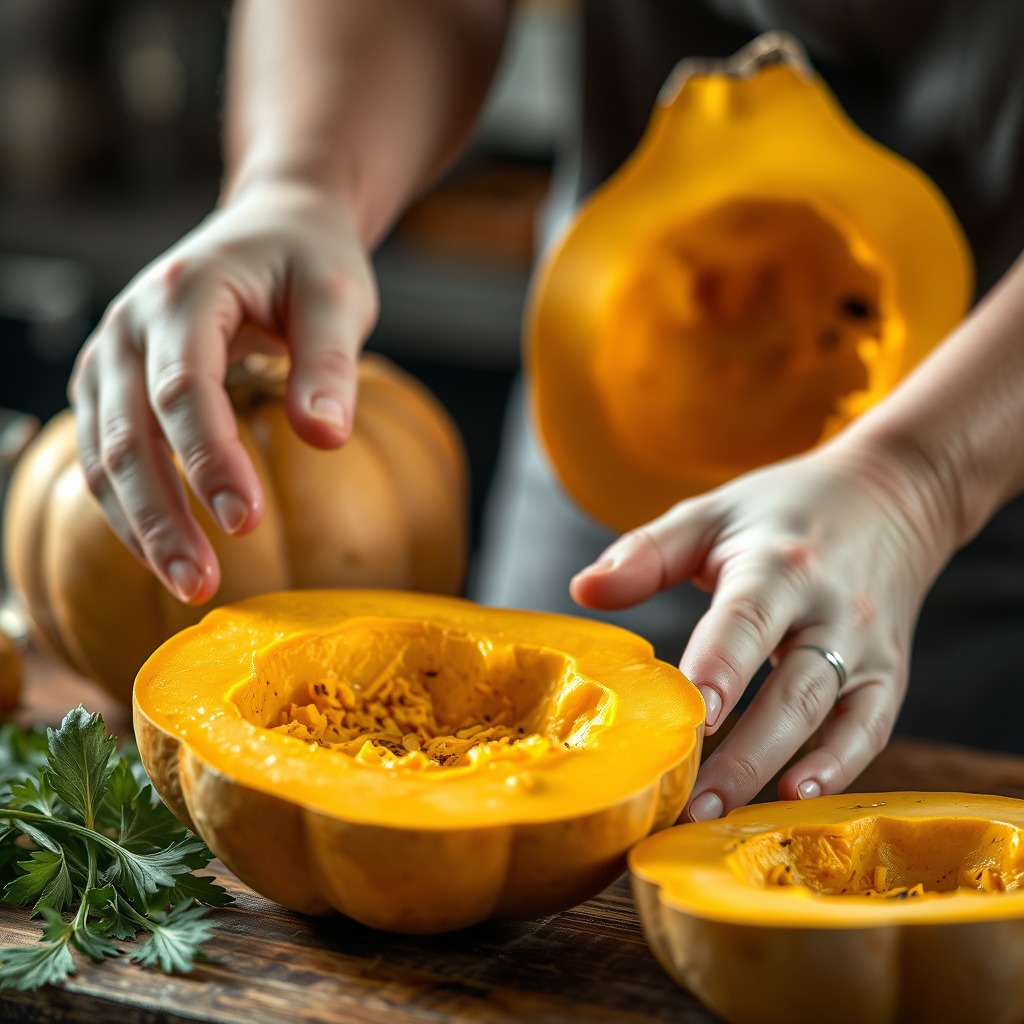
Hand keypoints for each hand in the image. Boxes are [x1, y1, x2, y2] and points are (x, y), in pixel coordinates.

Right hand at [69, 181, 377, 602]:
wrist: (273, 228)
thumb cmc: (308, 260)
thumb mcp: (336, 296)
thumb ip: (330, 364)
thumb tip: (326, 439)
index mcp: (184, 292)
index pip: (183, 388)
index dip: (209, 460)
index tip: (245, 522)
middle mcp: (129, 324)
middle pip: (128, 434)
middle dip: (162, 516)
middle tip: (201, 584)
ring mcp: (111, 356)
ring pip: (105, 454)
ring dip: (140, 526)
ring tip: (188, 584)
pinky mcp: (113, 386)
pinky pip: (105, 455)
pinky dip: (130, 508)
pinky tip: (164, 551)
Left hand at [570, 436, 954, 817]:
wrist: (889, 498)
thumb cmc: (782, 513)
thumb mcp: (711, 515)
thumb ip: (646, 553)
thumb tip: (582, 591)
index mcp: (780, 564)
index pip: (747, 620)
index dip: (720, 668)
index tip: (689, 718)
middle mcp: (830, 608)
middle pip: (790, 689)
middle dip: (741, 753)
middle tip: (687, 803)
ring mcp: (865, 646)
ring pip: (825, 717)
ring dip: (773, 770)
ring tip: (719, 817)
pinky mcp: (887, 673)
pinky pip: (869, 728)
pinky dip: (838, 767)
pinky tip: (794, 800)